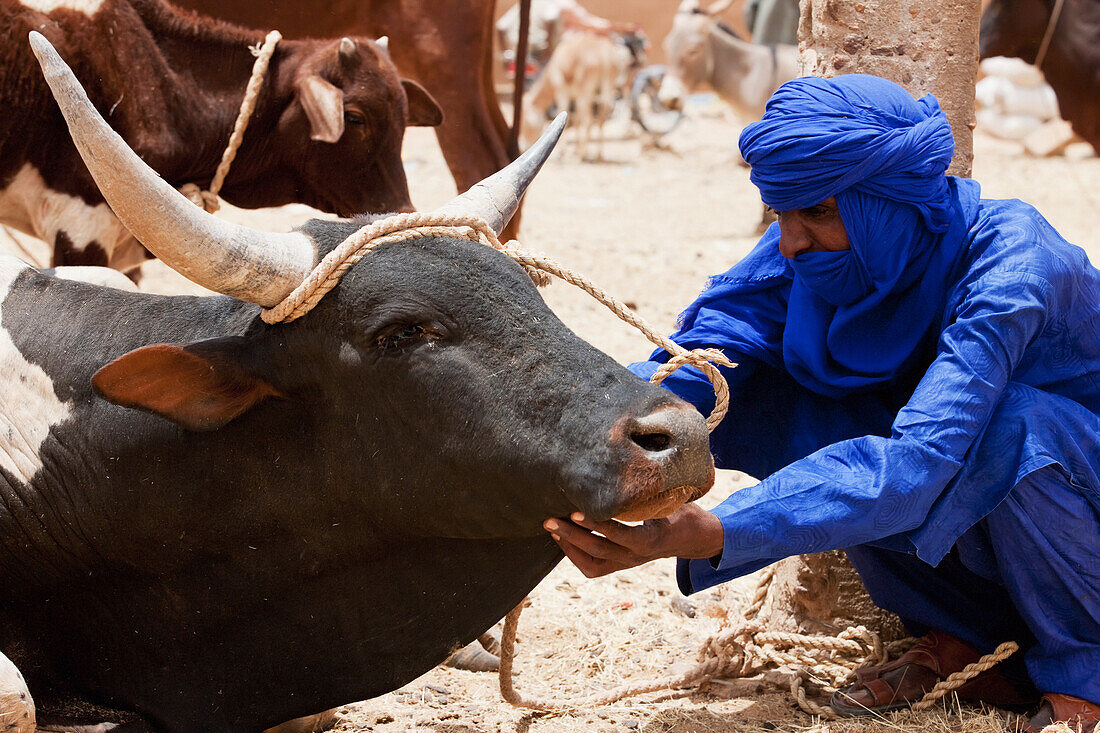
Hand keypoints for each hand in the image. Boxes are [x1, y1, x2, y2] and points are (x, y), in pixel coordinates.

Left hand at [543, 502, 723, 577]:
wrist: (691, 538)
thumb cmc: (681, 511)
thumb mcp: (674, 499)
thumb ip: (653, 490)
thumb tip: (634, 464)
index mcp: (650, 539)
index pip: (619, 534)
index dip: (595, 524)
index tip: (575, 511)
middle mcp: (636, 556)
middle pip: (597, 550)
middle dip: (570, 535)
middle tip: (549, 520)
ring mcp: (627, 563)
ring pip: (591, 563)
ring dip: (568, 546)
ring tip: (550, 527)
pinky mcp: (620, 565)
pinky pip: (593, 567)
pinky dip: (575, 554)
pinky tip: (562, 537)